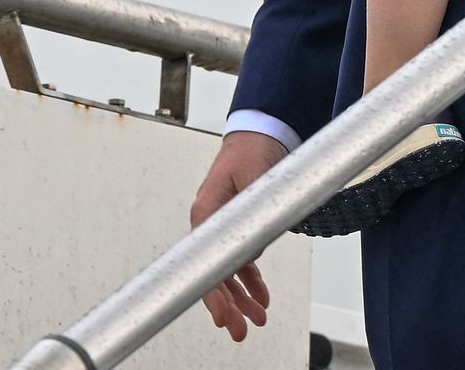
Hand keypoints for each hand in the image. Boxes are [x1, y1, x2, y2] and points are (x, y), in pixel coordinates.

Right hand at [192, 131, 283, 340]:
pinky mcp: (238, 225)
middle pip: (212, 272)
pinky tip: (261, 297)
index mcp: (206, 210)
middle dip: (226, 305)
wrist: (260, 132)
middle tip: (239, 331)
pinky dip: (250, 280)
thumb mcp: (257, 179)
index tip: (221, 316)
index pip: (204, 261)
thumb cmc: (253, 150)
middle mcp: (210, 221)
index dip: (212, 292)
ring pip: (227, 271)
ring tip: (257, 319)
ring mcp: (223, 225)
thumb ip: (252, 215)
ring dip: (240, 297)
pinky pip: (240, 260)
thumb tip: (250, 256)